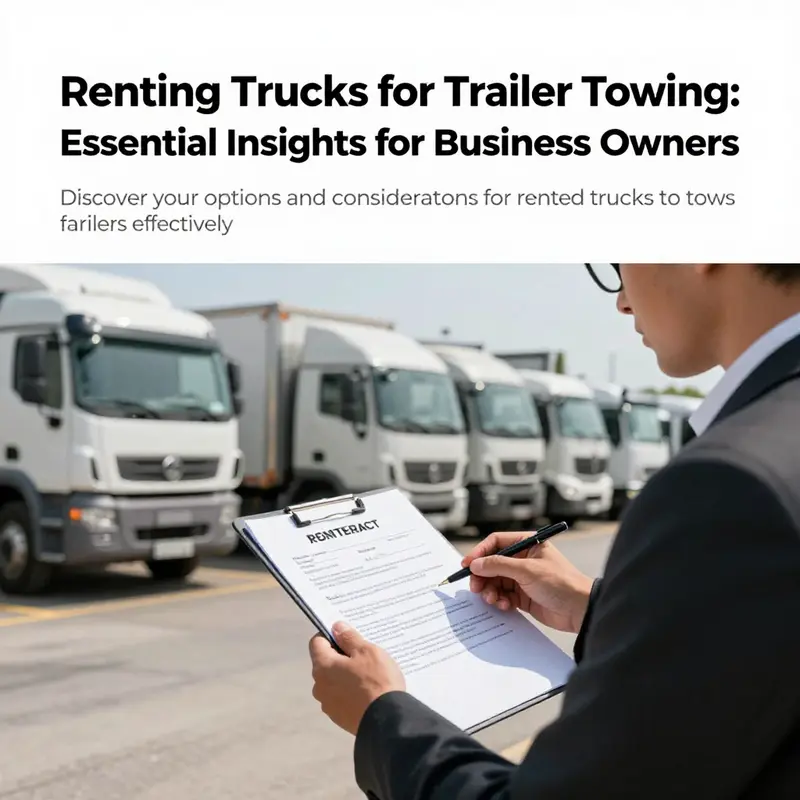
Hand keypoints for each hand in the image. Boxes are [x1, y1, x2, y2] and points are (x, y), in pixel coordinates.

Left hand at [309, 621, 405, 735]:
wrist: (387, 721)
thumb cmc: (376, 681)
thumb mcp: (366, 651)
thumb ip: (349, 638)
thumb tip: (336, 627)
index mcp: (322, 667)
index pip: (316, 642)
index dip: (331, 635)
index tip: (347, 636)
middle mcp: (319, 686)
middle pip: (325, 663)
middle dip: (341, 656)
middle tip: (363, 655)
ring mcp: (328, 704)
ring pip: (333, 681)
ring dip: (345, 675)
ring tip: (368, 675)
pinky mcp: (338, 718)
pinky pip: (341, 697)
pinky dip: (350, 692)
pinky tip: (367, 692)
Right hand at [462, 531, 593, 633]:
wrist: (580, 610)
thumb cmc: (561, 583)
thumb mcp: (527, 570)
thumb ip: (498, 565)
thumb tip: (475, 564)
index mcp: (527, 544)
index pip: (496, 542)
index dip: (480, 552)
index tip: (467, 564)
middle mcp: (523, 559)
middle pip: (492, 564)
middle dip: (482, 576)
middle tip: (475, 587)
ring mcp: (522, 578)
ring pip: (495, 581)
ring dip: (490, 590)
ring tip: (492, 598)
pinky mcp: (523, 596)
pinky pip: (503, 595)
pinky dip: (500, 600)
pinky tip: (505, 605)